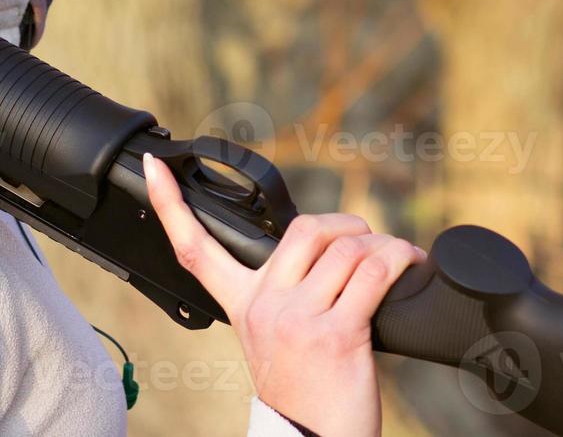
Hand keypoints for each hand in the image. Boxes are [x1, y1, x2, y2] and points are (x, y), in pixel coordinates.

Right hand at [141, 152, 425, 436]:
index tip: (153, 165)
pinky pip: (373, 274)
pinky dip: (398, 261)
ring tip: (397, 258)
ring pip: (346, 248)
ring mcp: (298, 319)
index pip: (193, 247)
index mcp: (240, 304)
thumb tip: (326, 253)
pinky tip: (409, 266)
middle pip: (302, 229)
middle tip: (365, 237)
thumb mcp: (270, 339)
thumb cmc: (303, 397)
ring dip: (383, 245)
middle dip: (343, 223)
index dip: (169, 202)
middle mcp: (264, 306)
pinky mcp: (336, 335)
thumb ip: (282, 293)